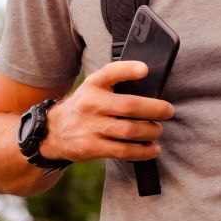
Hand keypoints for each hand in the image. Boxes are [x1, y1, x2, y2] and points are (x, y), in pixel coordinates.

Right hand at [44, 60, 174, 162]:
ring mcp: (91, 127)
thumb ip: (115, 84)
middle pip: (129, 106)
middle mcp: (91, 103)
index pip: (111, 72)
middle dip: (155, 109)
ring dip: (151, 131)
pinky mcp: (92, 147)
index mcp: (93, 84)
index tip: (145, 69)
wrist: (53, 132)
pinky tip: (152, 149)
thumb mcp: (93, 88)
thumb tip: (152, 85)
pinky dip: (142, 151)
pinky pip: (123, 151)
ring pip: (129, 130)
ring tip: (158, 130)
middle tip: (168, 111)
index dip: (128, 70)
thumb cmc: (84, 106)